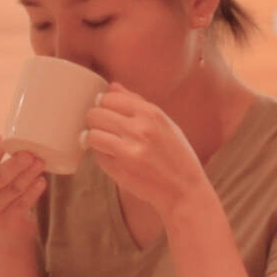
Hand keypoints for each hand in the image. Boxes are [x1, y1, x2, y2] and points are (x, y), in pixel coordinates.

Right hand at [0, 136, 48, 240]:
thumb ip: (1, 155)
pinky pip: (22, 204)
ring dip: (29, 175)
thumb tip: (22, 127)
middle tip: (31, 154)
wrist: (9, 232)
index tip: (5, 139)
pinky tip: (42, 182)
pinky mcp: (5, 223)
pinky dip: (34, 192)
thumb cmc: (4, 191)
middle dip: (15, 164)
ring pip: (13, 189)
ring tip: (41, 163)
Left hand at [82, 84, 210, 217]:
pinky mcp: (120, 170)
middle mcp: (140, 129)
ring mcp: (129, 151)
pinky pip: (97, 156)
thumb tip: (111, 86)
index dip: (103, 105)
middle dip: (94, 121)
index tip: (105, 112)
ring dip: (92, 138)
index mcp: (152, 113)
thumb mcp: (164, 123)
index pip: (110, 97)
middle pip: (96, 114)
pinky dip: (101, 156)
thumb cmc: (176, 155)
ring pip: (91, 134)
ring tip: (101, 142)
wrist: (185, 190)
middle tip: (100, 128)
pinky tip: (113, 158)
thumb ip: (137, 103)